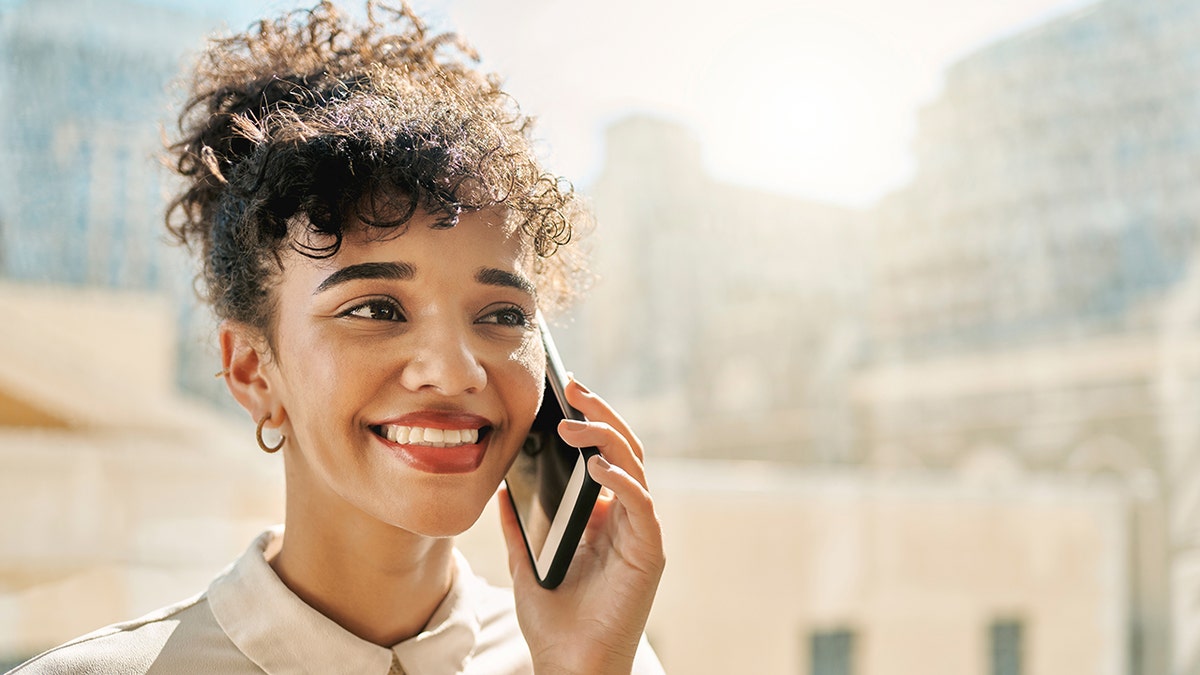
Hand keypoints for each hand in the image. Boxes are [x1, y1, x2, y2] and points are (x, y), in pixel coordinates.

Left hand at [498, 379, 664, 673]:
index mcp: (601, 515)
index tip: (561, 390)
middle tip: (574, 387)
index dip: (587, 419)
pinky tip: (598, 467)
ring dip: (605, 439)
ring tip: (573, 424)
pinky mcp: (648, 553)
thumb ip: (516, 524)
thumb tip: (501, 487)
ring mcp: (639, 533)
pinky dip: (622, 482)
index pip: (602, 452)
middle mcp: (625, 517)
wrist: (568, 664)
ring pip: (634, 467)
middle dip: (600, 413)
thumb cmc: (552, 620)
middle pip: (622, 449)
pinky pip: (641, 505)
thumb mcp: (523, 561)